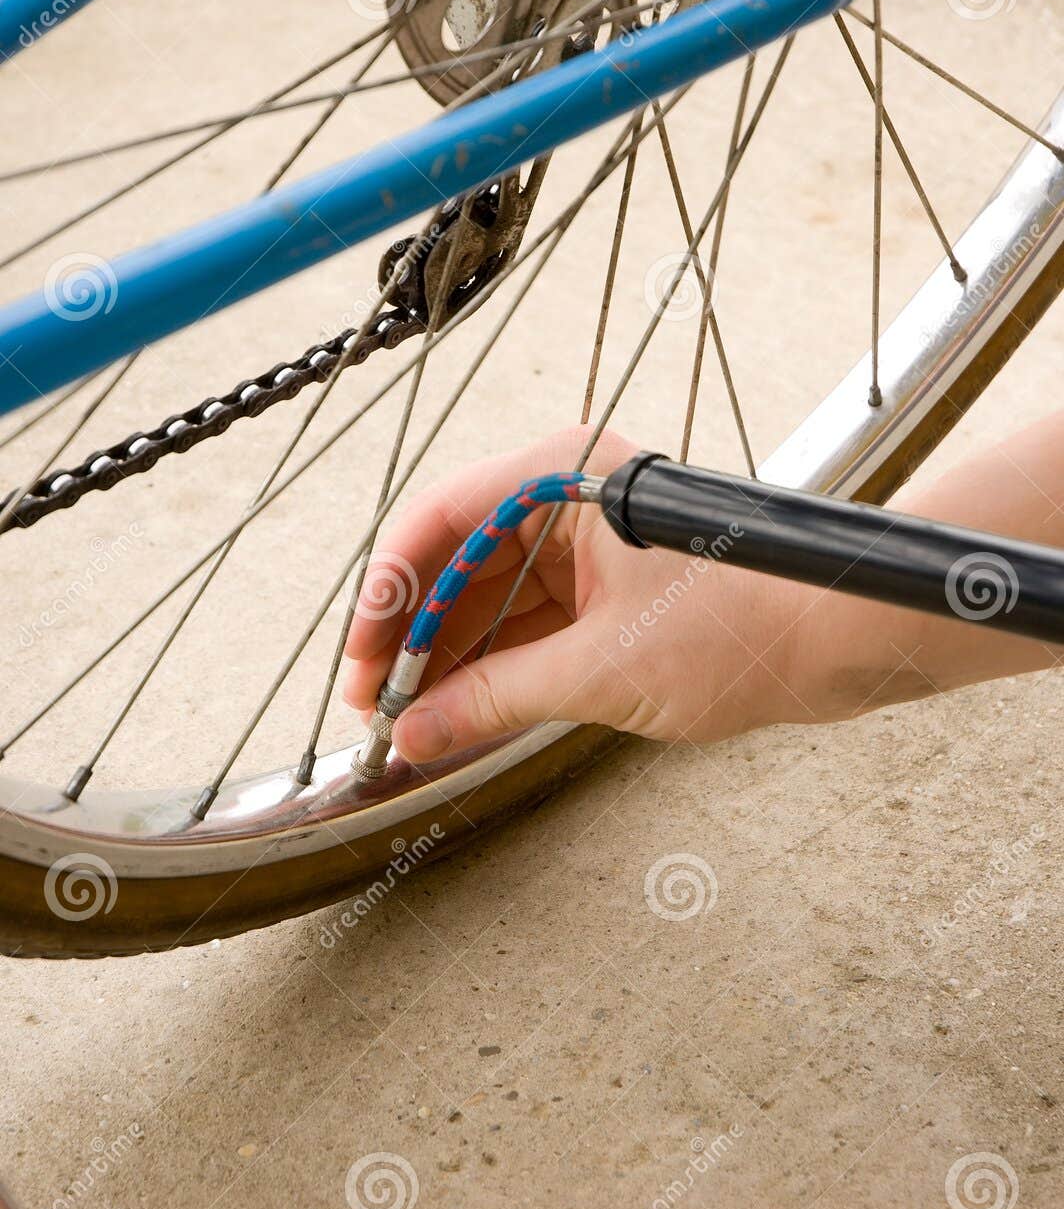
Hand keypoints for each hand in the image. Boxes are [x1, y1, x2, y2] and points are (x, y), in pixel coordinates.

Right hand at [343, 426, 811, 762]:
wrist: (838, 638)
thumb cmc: (741, 629)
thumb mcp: (600, 673)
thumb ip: (495, 699)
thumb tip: (417, 731)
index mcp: (560, 477)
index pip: (438, 521)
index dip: (388, 596)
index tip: (362, 665)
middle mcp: (567, 493)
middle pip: (458, 559)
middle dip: (415, 637)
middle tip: (377, 709)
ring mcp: (591, 536)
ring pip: (492, 593)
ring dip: (453, 656)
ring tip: (414, 721)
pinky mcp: (612, 579)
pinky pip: (532, 615)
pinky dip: (498, 661)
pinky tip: (465, 708)